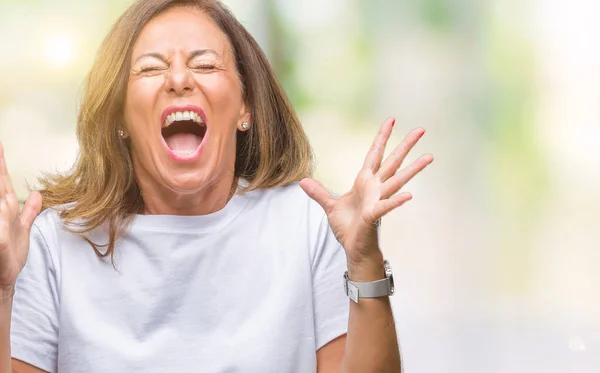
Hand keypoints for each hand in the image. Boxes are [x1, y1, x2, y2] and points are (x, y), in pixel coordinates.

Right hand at [0, 142, 41, 294]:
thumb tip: (38, 193)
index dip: (0, 162)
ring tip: (0, 158)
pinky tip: (4, 206)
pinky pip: (0, 222)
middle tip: (0, 146)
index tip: (1, 143)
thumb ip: (29, 211)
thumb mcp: (22, 229)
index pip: (1, 179)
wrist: (3, 278)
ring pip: (0, 197)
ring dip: (1, 186)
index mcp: (3, 206)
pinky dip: (2, 216)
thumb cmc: (10, 254)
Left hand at [300, 118, 432, 266]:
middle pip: (393, 161)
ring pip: (397, 180)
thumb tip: (302, 181)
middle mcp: (375, 188)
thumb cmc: (347, 227)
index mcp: (364, 182)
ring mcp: (378, 200)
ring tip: (429, 156)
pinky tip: (410, 195)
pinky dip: (397, 201)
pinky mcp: (375, 215)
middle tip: (421, 129)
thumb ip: (319, 193)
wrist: (353, 249)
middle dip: (405, 145)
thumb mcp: (330, 206)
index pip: (375, 154)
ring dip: (413, 169)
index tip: (391, 120)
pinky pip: (387, 206)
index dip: (382, 137)